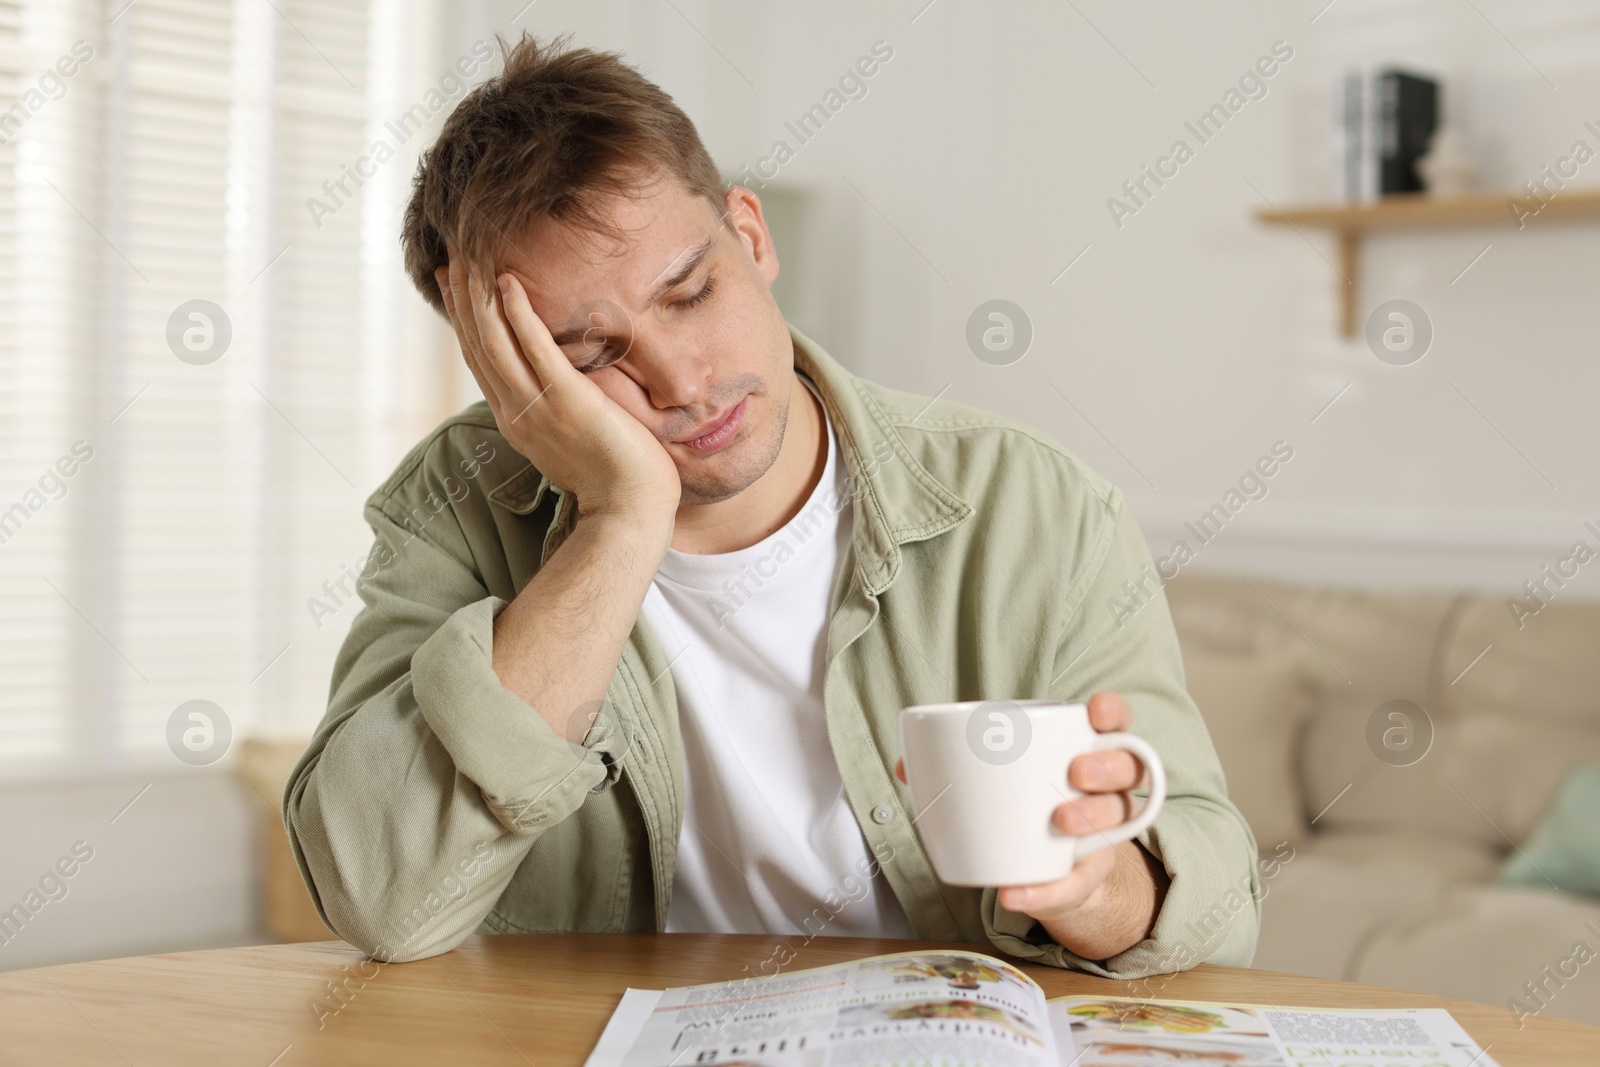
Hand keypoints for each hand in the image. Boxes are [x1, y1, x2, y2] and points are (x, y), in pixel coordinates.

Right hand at [434, 247, 680, 520]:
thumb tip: (557, 386)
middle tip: (452, 254)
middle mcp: (516, 412)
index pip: (480, 360)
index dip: (463, 319)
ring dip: (480, 296)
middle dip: (462, 297)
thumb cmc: (612, 478)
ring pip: (495, 342)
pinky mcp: (567, 401)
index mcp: (515, 421)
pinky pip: (535, 350)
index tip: (455, 283)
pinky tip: (508, 283)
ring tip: (472, 255)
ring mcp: (538, 408)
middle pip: (478, 345)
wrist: (630, 511)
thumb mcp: (570, 440)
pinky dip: (518, 315)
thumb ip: (555, 410)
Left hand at [894, 691, 1167, 960]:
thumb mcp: (1001, 783)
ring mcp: (1105, 831)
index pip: (1115, 725)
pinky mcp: (1088, 875)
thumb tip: (905, 766)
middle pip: (1129, 768)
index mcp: (1086, 752)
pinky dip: (1044, 891)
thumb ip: (960, 767)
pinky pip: (1076, 883)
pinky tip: (1014, 894)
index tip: (1096, 710)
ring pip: (1119, 816)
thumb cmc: (1025, 806)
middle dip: (1106, 766)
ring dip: (1091, 817)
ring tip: (1059, 820)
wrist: (1048, 869)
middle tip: (1076, 772)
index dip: (1113, 714)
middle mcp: (1107, 789)